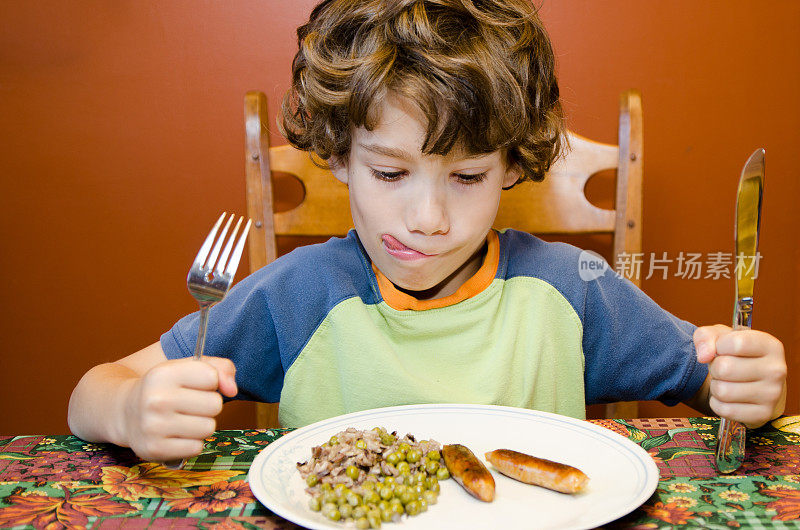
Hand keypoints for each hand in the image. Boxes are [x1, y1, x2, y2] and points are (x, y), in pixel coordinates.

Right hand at [120, 356, 236, 460]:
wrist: (125, 412)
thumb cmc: (165, 388)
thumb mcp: (188, 367)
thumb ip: (220, 368)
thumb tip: (232, 390)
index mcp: (164, 373)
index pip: (212, 377)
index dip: (211, 382)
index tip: (196, 384)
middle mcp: (156, 399)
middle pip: (214, 404)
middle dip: (209, 405)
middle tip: (190, 404)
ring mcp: (154, 426)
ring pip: (208, 428)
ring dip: (202, 425)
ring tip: (184, 419)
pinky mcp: (155, 449)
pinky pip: (197, 448)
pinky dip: (192, 442)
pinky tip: (176, 434)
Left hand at [694, 324, 785, 427]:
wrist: (755, 382)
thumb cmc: (735, 355)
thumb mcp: (720, 336)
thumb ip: (706, 336)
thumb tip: (703, 356)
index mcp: (770, 345)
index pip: (736, 343)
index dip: (719, 346)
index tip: (722, 349)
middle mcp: (776, 370)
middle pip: (725, 368)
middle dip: (715, 368)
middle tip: (722, 368)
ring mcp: (772, 394)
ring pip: (722, 391)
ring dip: (716, 386)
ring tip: (726, 381)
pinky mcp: (763, 414)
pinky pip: (724, 410)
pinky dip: (718, 403)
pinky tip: (728, 397)